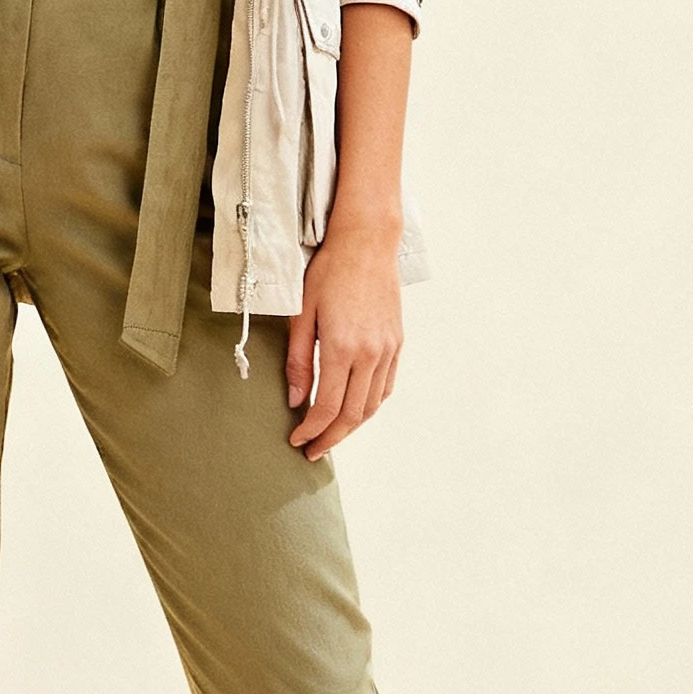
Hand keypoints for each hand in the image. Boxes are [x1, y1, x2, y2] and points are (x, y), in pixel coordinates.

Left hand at [285, 213, 402, 461]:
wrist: (366, 243)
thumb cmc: (328, 272)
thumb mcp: (301, 314)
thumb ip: (298, 361)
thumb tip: (295, 400)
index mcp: (342, 348)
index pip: (327, 407)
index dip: (311, 430)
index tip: (297, 440)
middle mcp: (370, 354)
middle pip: (352, 415)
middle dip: (331, 438)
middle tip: (312, 450)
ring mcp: (387, 350)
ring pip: (372, 405)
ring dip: (352, 427)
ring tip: (331, 435)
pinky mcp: (397, 342)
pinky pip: (386, 386)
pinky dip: (370, 405)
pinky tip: (355, 409)